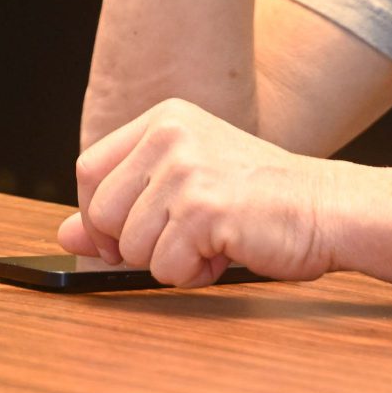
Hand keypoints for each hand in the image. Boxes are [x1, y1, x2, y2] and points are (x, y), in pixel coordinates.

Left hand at [57, 97, 344, 285]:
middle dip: (132, 245)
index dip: (97, 215)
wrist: (325, 208)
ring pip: (132, 247)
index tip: (121, 236)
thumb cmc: (259, 200)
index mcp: (164, 118)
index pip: (88, 170)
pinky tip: (225, 252)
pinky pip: (165, 267)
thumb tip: (65, 233)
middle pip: (102, 213)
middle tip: (180, 241)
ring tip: (211, 241)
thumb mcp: (185, 188)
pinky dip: (192, 274)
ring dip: (169, 261)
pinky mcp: (204, 209)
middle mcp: (171, 135)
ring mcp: (187, 170)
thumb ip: (124, 205)